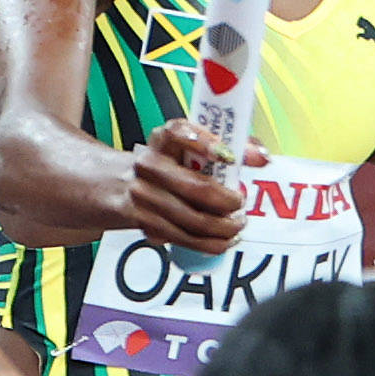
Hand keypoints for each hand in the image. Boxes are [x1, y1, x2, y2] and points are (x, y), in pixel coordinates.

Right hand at [122, 115, 251, 251]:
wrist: (112, 184)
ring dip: (224, 227)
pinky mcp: (143, 222)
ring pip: (193, 219)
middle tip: (240, 202)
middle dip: (228, 201)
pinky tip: (223, 240)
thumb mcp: (184, 148)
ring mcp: (143, 195)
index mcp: (162, 140)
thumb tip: (261, 156)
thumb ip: (224, 145)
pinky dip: (209, 243)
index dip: (205, 142)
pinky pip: (182, 237)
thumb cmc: (162, 165)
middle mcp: (149, 165)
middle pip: (197, 188)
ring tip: (238, 224)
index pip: (178, 132)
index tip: (229, 155)